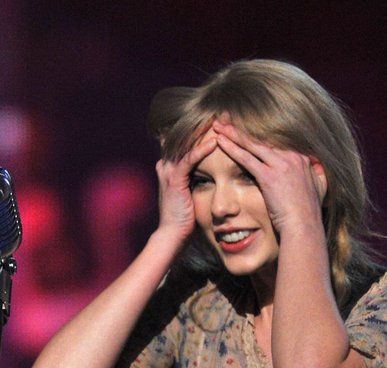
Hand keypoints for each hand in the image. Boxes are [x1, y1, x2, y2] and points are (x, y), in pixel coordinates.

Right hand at [154, 126, 217, 241]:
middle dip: (201, 124)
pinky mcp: (174, 179)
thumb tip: (210, 171)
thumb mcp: (190, 192)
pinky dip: (202, 150)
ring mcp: (168, 170)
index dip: (199, 129)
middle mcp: (166, 163)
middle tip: (220, 113)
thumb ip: (196, 178)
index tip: (218, 120)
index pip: (184, 140)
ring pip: (186, 143)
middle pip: (183, 136)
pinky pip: (189, 159)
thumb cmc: (185, 218)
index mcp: (169, 165)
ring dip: (202, 131)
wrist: (172, 235)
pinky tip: (215, 142)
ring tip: (220, 120)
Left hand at [211, 119, 326, 235]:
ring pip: (252, 144)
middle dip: (244, 129)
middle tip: (228, 120)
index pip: (274, 141)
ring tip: (219, 126)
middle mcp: (292, 157)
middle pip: (262, 138)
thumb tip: (318, 168)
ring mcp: (280, 165)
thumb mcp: (320, 189)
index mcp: (301, 159)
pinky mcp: (269, 176)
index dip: (258, 135)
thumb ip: (318, 175)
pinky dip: (231, 148)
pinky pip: (246, 158)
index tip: (246, 130)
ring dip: (233, 133)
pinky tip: (219, 141)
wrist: (304, 228)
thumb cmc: (308, 214)